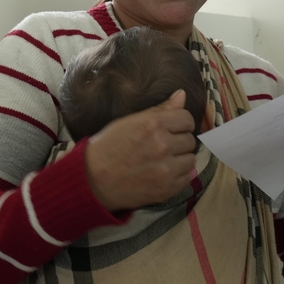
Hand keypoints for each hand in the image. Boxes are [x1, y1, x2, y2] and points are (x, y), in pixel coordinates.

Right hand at [84, 90, 196, 211]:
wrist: (92, 180)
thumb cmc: (108, 147)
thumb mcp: (130, 122)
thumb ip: (160, 109)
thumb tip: (182, 94)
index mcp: (153, 124)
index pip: (187, 119)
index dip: (181, 123)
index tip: (173, 128)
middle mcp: (162, 145)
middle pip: (190, 140)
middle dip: (180, 141)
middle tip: (165, 146)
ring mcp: (165, 169)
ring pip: (191, 159)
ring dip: (181, 159)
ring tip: (165, 160)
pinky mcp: (166, 189)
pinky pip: (187, 178)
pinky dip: (179, 176)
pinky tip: (164, 173)